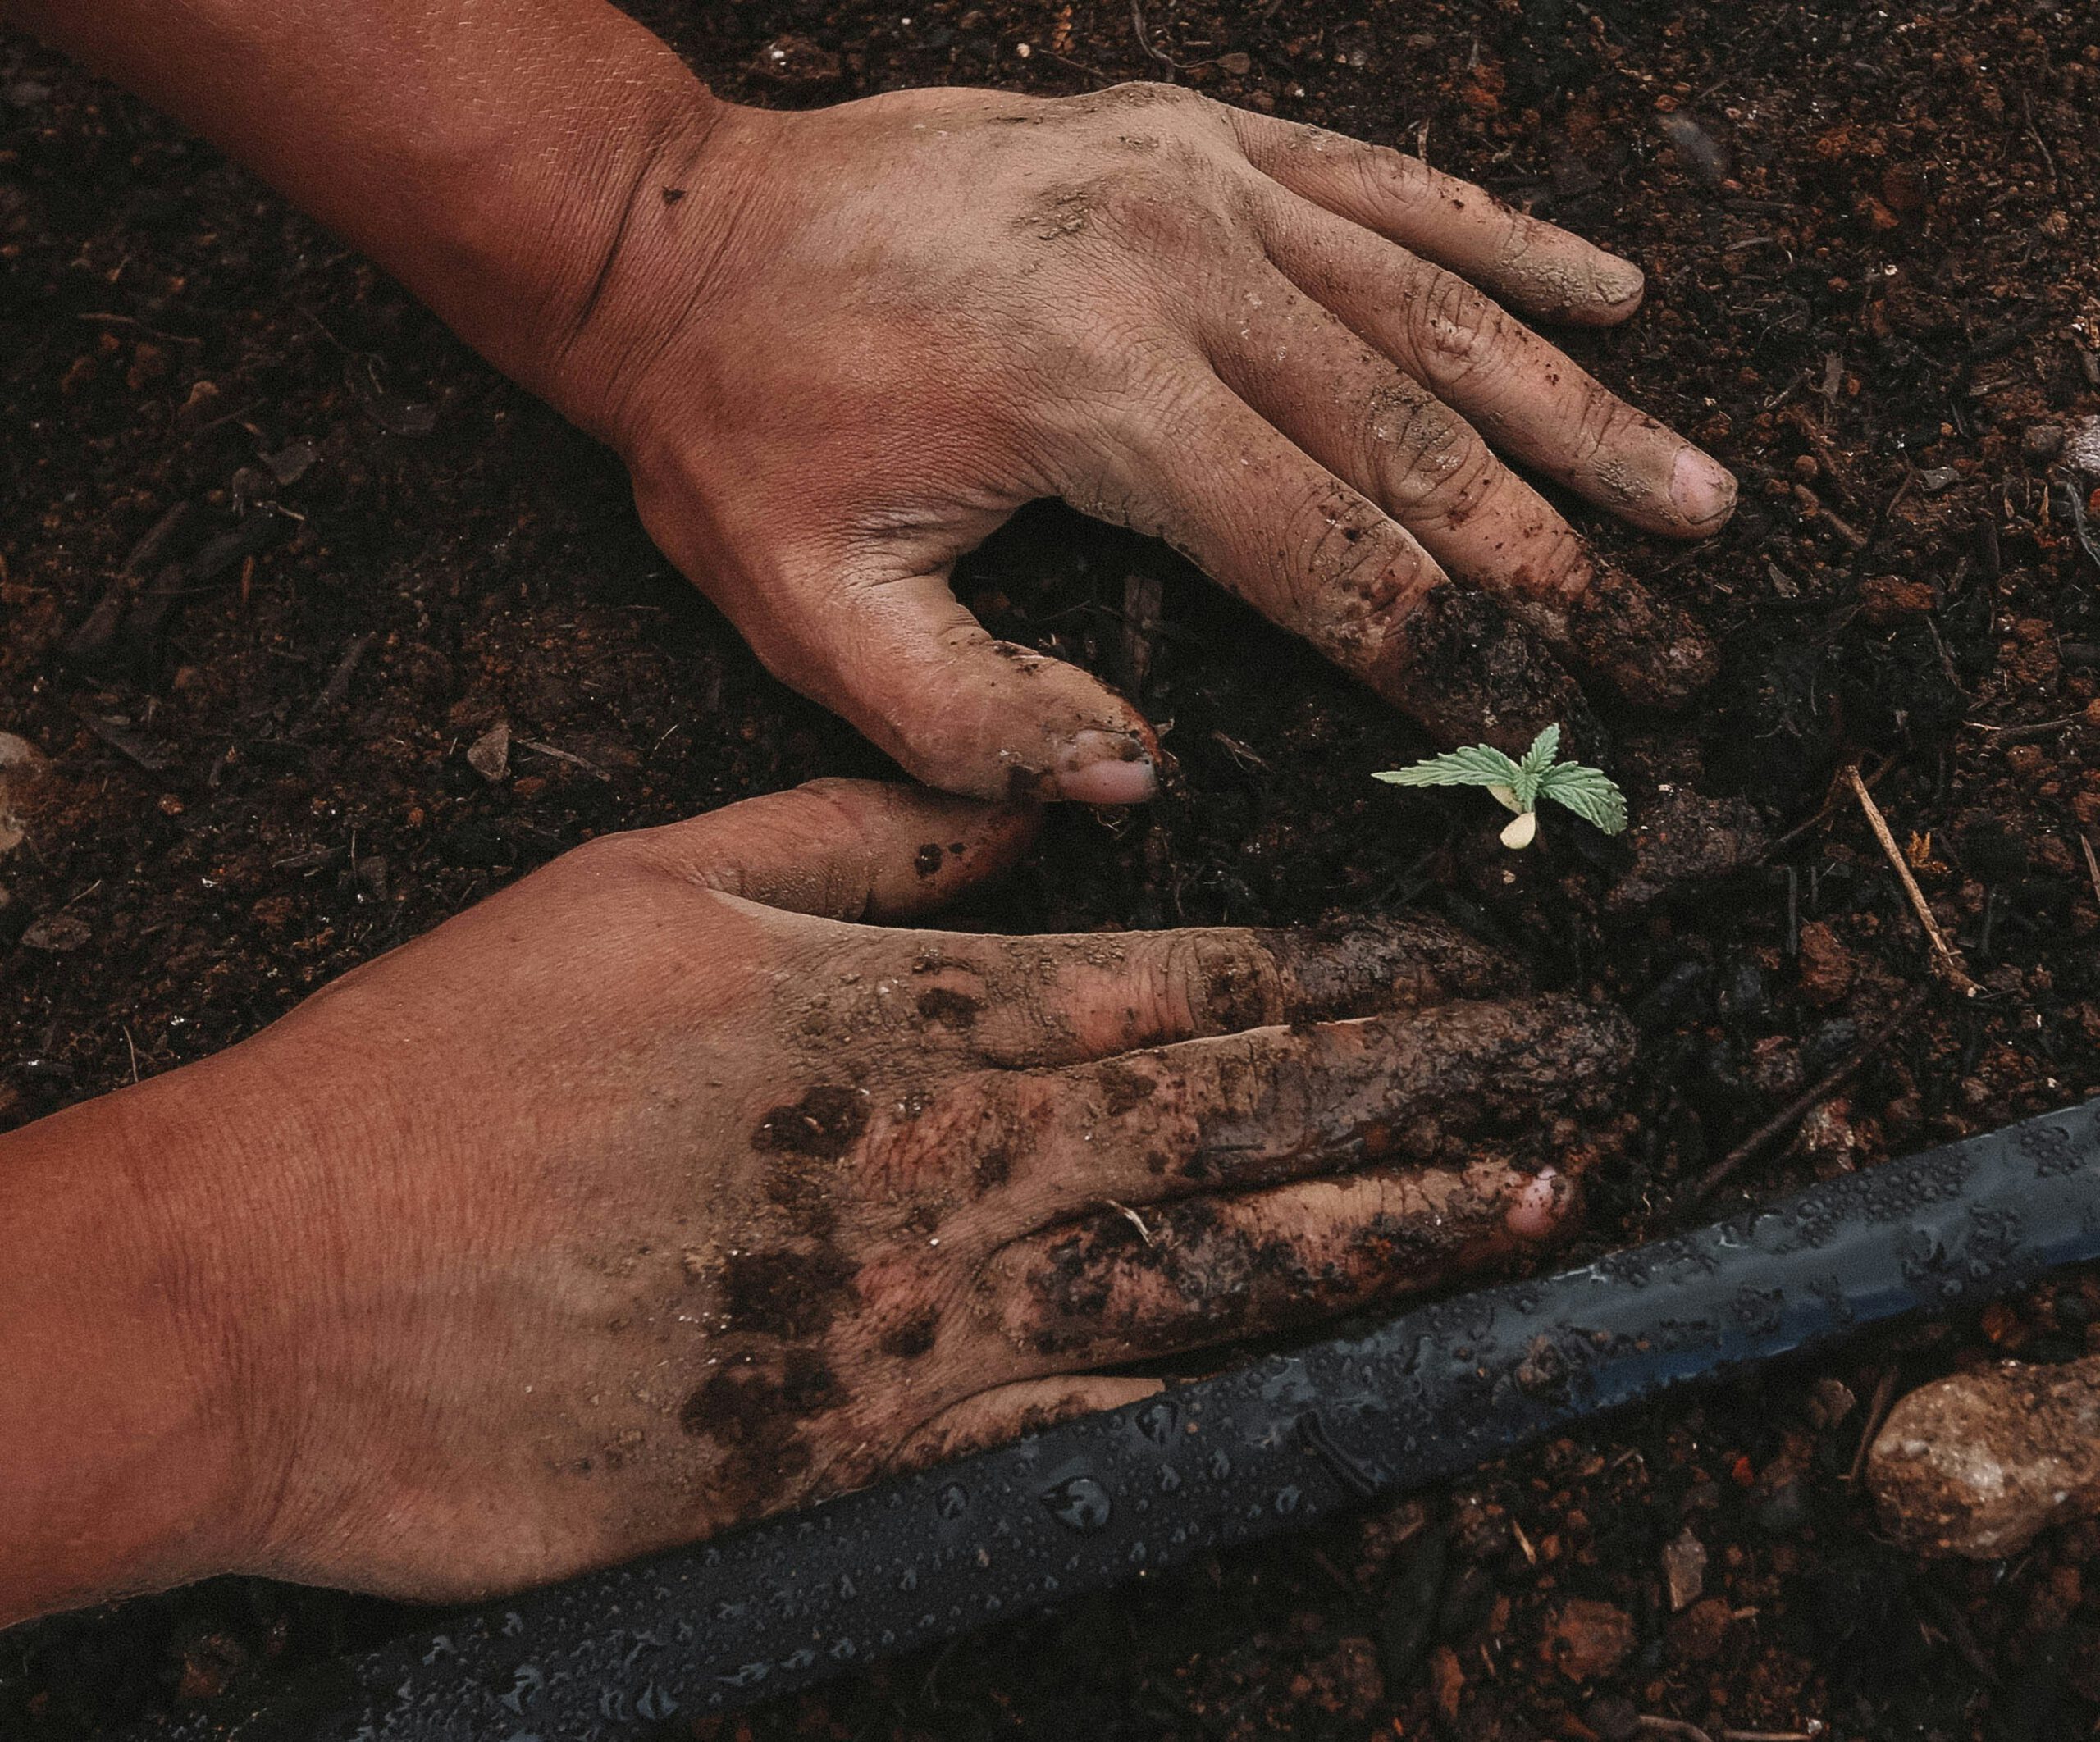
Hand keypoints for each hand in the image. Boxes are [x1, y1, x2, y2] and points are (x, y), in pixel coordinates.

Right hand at [0, 781, 1631, 1612]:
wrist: (283, 1285)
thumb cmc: (456, 1063)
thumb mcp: (657, 882)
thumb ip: (867, 839)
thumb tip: (1037, 806)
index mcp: (906, 1013)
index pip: (1188, 980)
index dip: (1355, 970)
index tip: (1481, 960)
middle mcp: (948, 1159)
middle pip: (1241, 1117)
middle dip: (1432, 1089)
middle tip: (1591, 1073)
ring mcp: (920, 1315)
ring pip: (1210, 1270)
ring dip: (1386, 1235)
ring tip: (1537, 1207)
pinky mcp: (863, 1451)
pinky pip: (1088, 1428)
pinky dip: (1230, 1406)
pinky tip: (1353, 1388)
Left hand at [563, 83, 1736, 800]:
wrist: (675, 235)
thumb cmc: (739, 431)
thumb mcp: (812, 616)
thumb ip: (976, 726)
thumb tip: (1146, 783)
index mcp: (1093, 394)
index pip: (1324, 554)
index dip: (1450, 658)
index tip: (1556, 734)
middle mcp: (1173, 266)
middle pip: (1418, 439)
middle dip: (1557, 565)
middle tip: (1678, 654)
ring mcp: (1192, 180)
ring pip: (1435, 311)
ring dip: (1578, 414)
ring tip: (1697, 500)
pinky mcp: (1190, 134)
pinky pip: (1384, 187)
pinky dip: (1504, 243)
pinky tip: (1615, 292)